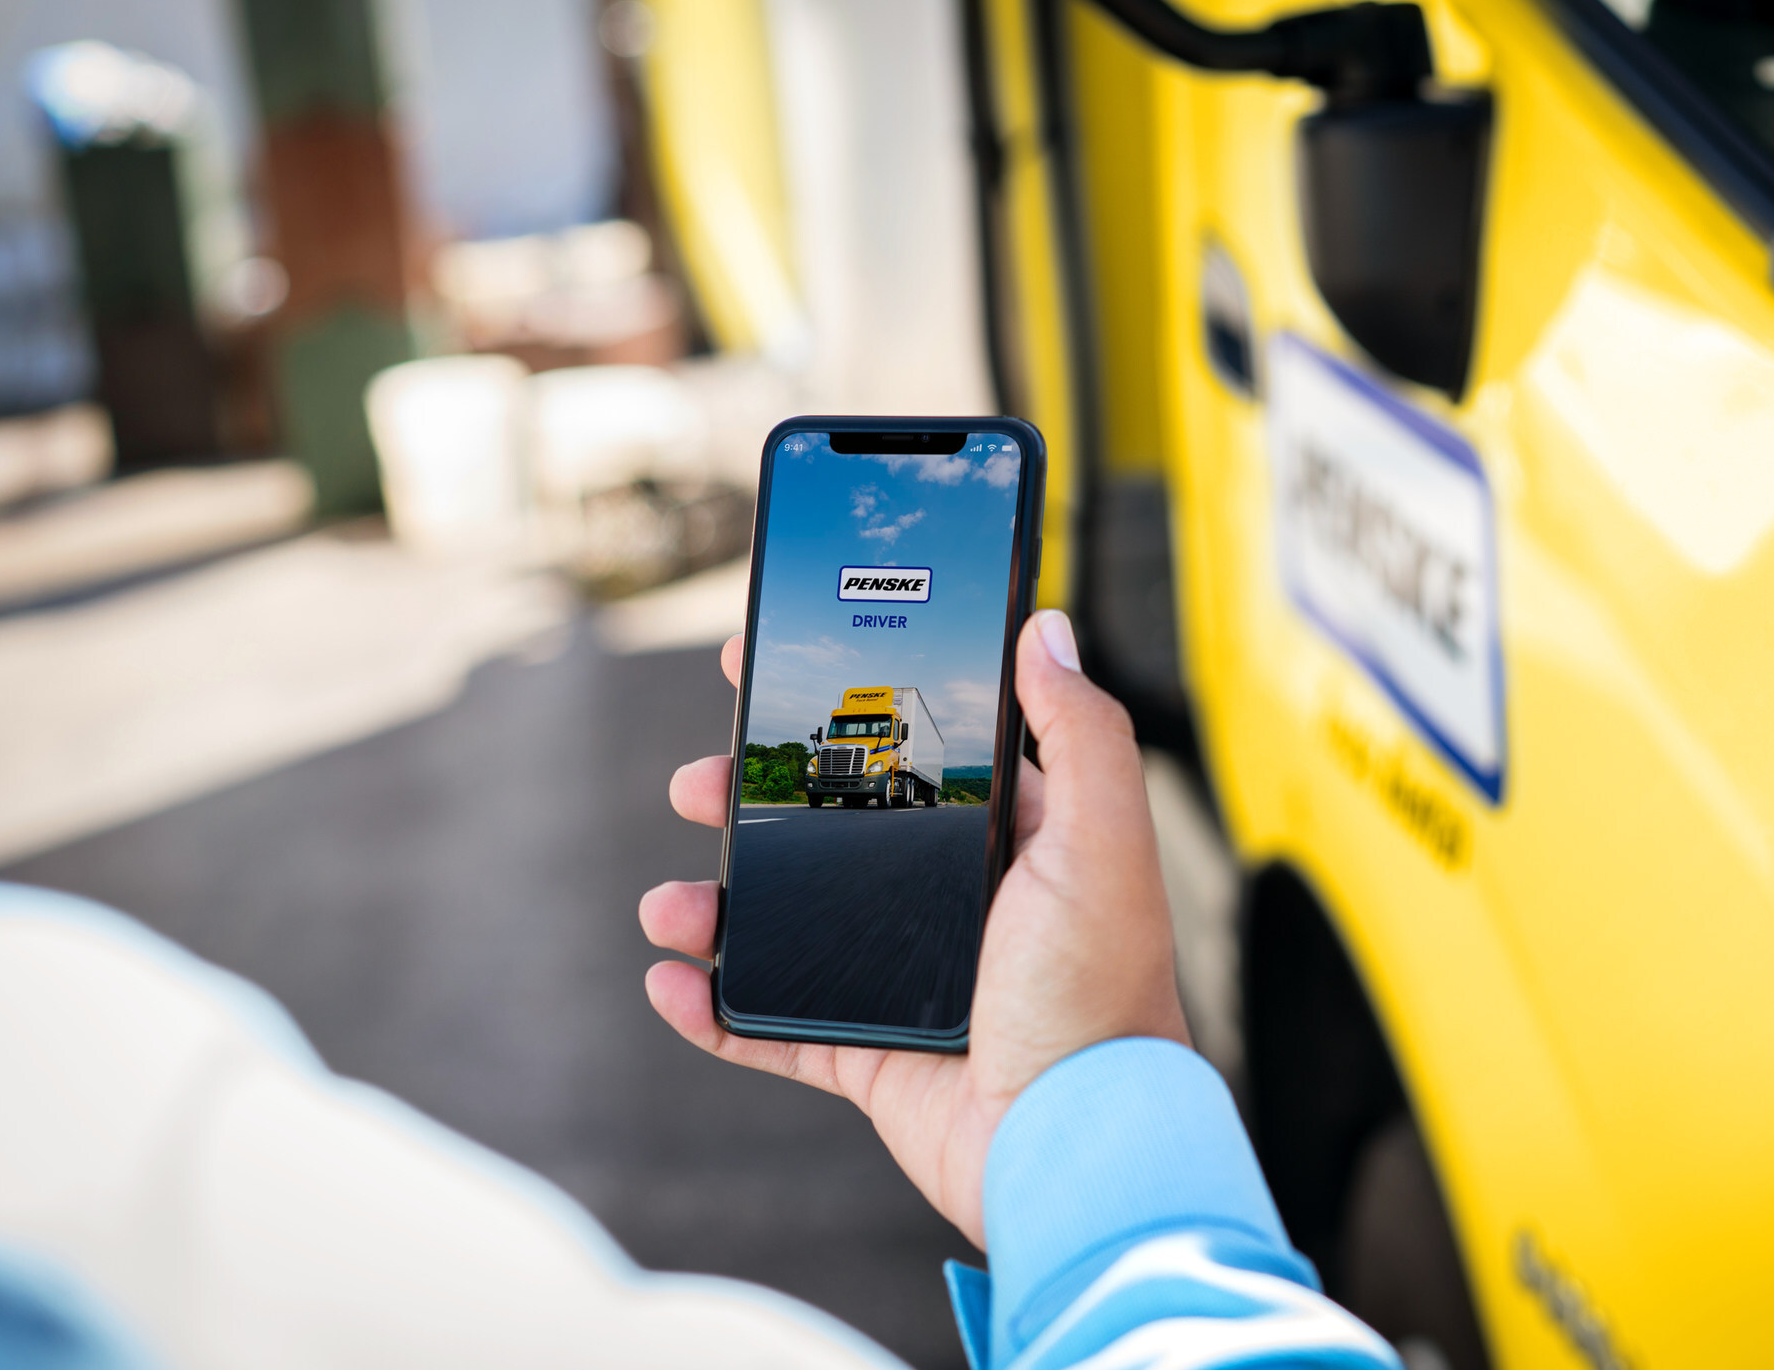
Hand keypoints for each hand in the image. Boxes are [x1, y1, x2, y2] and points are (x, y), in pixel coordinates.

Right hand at [640, 609, 1188, 1246]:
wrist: (1076, 1145)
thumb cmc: (1101, 990)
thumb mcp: (1104, 842)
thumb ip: (1081, 733)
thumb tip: (1046, 627)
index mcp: (1007, 844)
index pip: (914, 755)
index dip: (845, 711)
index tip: (773, 669)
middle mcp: (951, 905)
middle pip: (828, 832)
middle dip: (753, 800)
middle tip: (701, 779)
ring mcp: (903, 980)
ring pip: (787, 924)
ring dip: (713, 906)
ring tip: (672, 901)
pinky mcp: (868, 1056)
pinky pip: (770, 1026)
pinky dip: (711, 1008)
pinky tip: (669, 979)